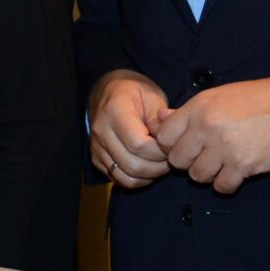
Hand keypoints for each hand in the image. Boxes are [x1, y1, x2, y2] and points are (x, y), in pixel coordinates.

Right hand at [88, 70, 173, 188]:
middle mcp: (102, 131)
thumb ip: (160, 120)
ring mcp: (97, 147)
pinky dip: (138, 180)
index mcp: (115, 111)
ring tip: (161, 163)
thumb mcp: (152, 96)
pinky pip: (119, 179)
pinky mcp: (97, 159)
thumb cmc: (134, 91)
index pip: (139, 144)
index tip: (172, 145)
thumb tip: (168, 141)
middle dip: (158, 166)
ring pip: (126, 177)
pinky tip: (148, 168)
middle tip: (171, 157)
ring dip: (149, 176)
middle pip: (133, 165)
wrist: (109, 90)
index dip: (160, 151)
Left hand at [154, 70, 269, 195]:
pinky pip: (221, 186)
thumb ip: (189, 111)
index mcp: (199, 107)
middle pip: (177, 160)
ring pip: (197, 176)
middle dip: (189, 161)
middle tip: (206, 156)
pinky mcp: (244, 165)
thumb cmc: (263, 99)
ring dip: (208, 173)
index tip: (186, 144)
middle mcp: (208, 127)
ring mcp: (225, 147)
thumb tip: (159, 119)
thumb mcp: (222, 95)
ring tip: (223, 162)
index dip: (172, 144)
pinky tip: (237, 172)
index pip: (164, 137)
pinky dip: (227, 183)